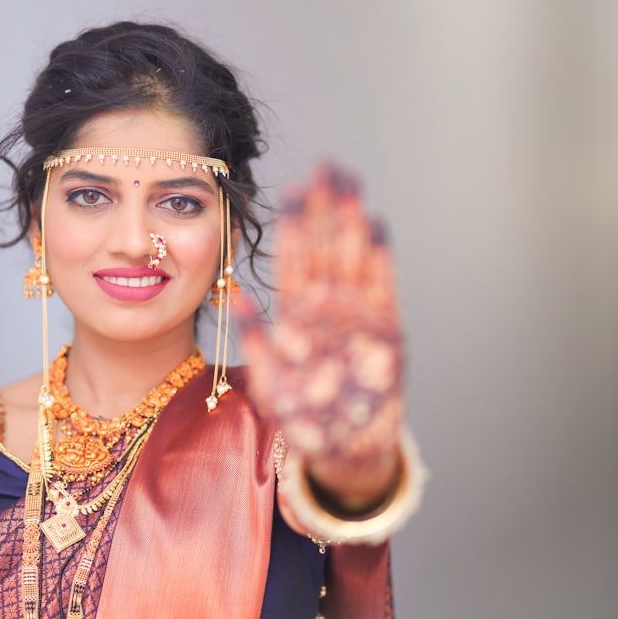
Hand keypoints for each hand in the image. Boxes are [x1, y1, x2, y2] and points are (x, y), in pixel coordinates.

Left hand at [236, 162, 403, 509]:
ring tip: (350, 184)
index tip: (290, 189)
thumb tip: (232, 294)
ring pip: (354, 260)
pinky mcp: (385, 335)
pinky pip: (383, 290)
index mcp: (297, 318)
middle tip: (327, 166)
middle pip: (327, 249)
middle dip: (327, 208)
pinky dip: (380, 260)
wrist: (346, 452)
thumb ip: (254, 338)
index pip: (295, 262)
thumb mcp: (270, 382)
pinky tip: (375, 226)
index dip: (295, 226)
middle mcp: (327, 312)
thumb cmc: (304, 420)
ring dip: (352, 222)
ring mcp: (357, 320)